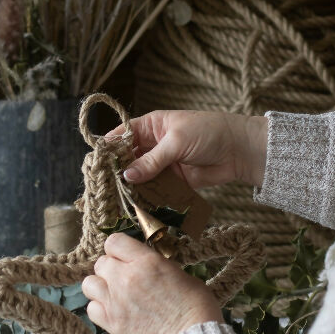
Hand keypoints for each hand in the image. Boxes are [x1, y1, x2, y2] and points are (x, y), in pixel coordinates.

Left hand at [81, 233, 222, 333]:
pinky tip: (113, 311)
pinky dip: (99, 308)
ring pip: (89, 284)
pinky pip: (91, 308)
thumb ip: (156, 265)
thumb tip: (145, 265)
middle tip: (123, 277)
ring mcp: (115, 301)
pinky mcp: (112, 323)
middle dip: (111, 268)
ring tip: (114, 294)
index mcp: (145, 260)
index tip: (126, 257)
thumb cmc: (194, 304)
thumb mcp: (179, 272)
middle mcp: (125, 277)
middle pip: (100, 262)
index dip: (119, 249)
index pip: (114, 242)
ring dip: (101, 286)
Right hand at [107, 110, 267, 188]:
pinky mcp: (174, 181)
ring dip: (131, 188)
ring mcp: (163, 164)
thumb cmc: (209, 132)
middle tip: (103, 188)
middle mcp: (153, 144)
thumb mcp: (177, 141)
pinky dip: (148, 198)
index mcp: (151, 126)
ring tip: (117, 202)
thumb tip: (127, 175)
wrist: (239, 150)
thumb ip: (152, 160)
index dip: (108, 148)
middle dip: (117, 172)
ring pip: (140, 177)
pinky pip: (156, 190)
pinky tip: (138, 207)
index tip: (95, 164)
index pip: (122, 135)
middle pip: (128, 159)